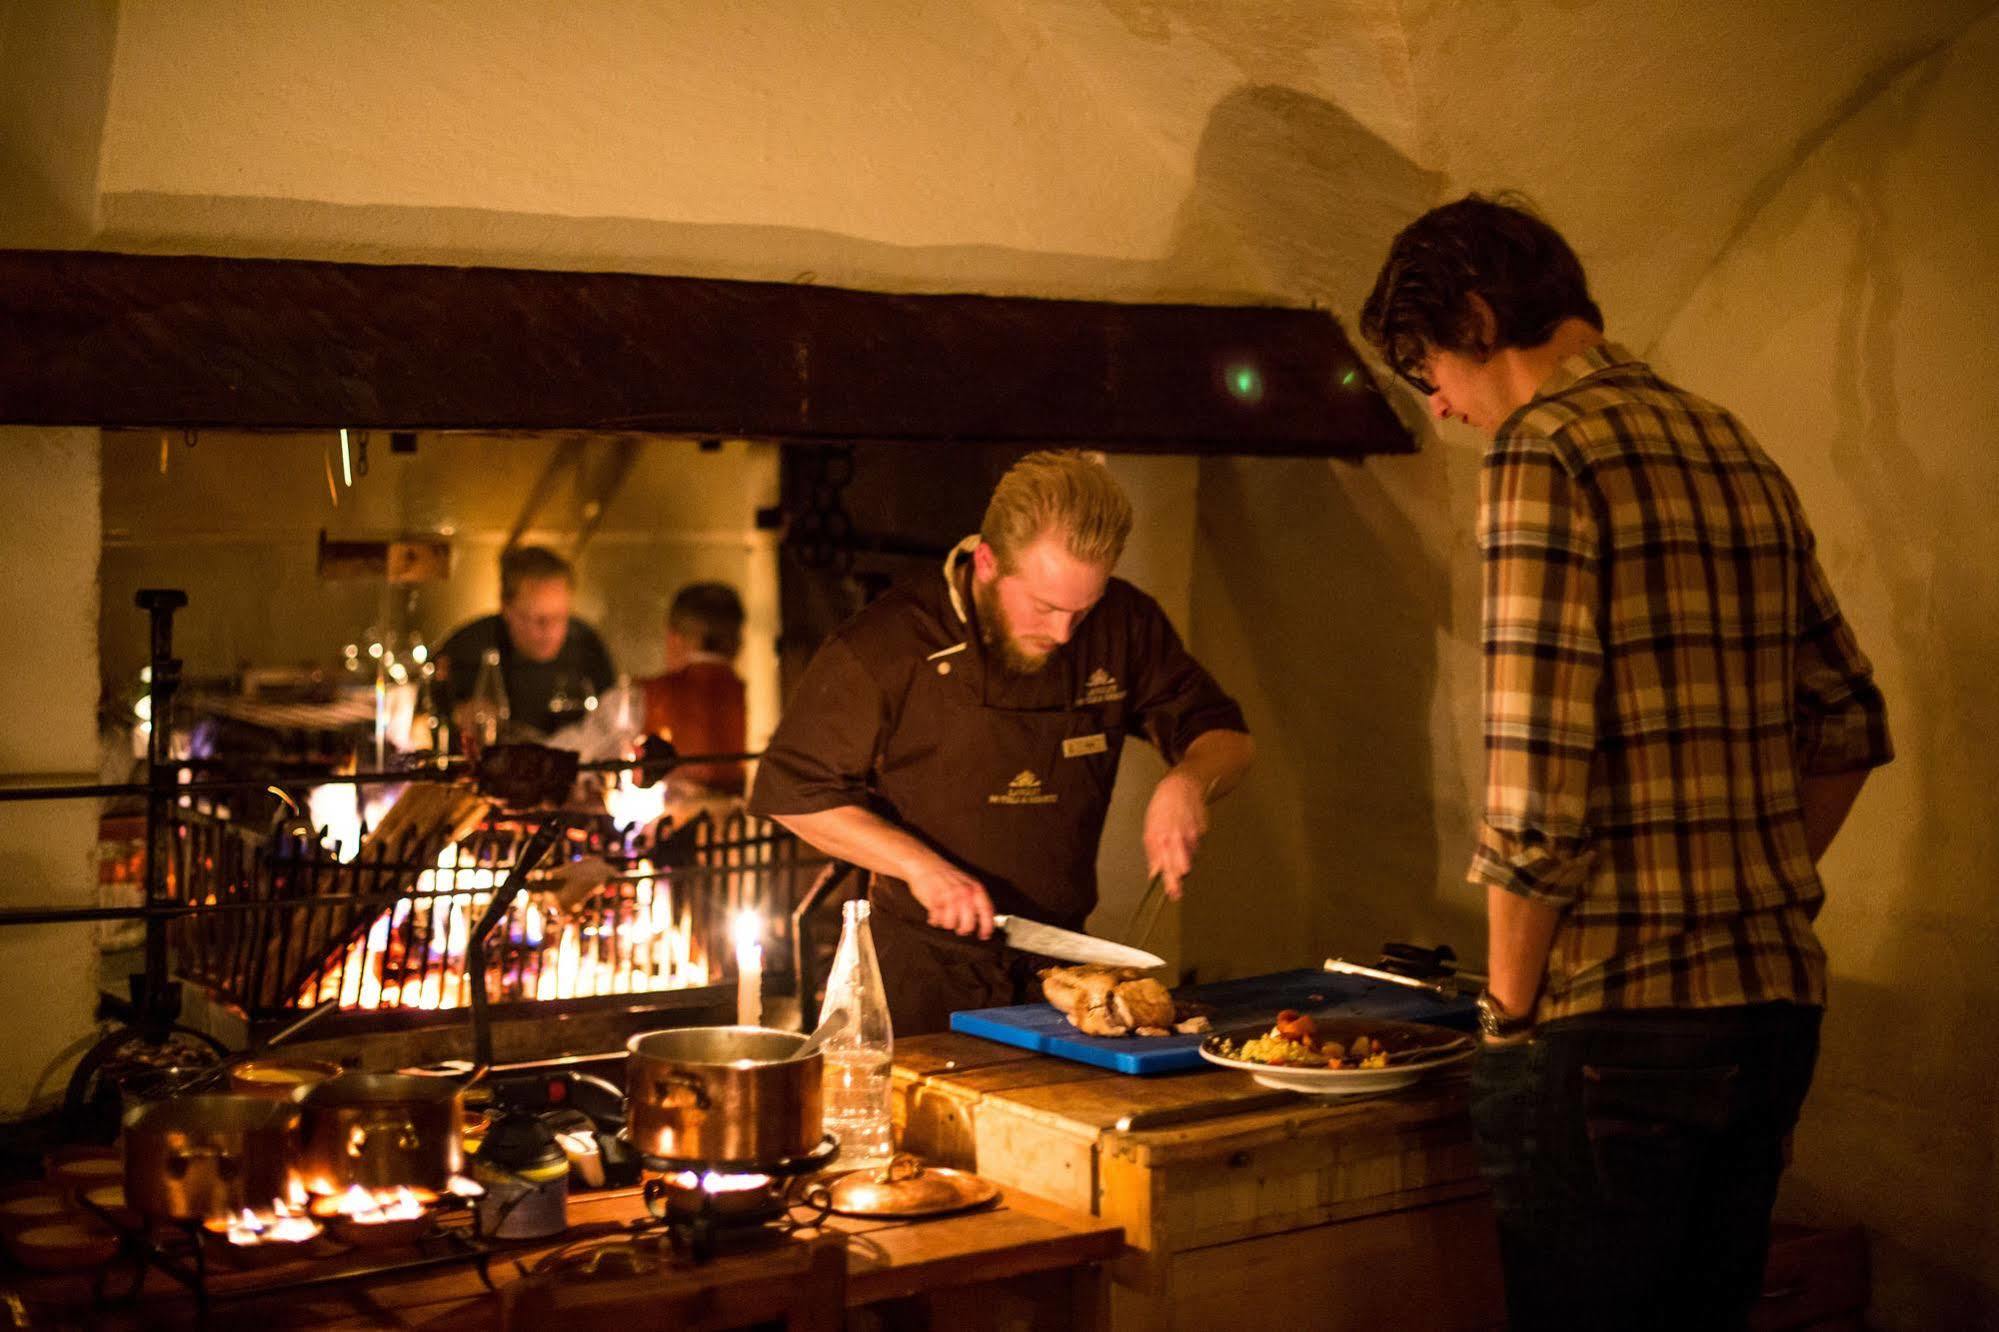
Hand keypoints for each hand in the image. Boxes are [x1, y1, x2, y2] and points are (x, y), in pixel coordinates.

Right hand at [905, 859, 995, 938]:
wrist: (924, 864)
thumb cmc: (945, 874)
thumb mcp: (967, 883)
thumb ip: (976, 899)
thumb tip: (983, 917)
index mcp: (975, 888)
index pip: (987, 912)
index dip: (987, 927)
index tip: (984, 935)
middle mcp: (963, 893)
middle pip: (968, 924)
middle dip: (963, 929)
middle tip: (959, 928)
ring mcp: (948, 897)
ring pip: (951, 924)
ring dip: (946, 923)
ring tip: (944, 916)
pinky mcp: (934, 900)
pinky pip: (936, 920)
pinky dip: (935, 920)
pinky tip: (934, 915)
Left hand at [1142, 769, 1208, 900]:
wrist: (1180, 786)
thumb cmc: (1161, 808)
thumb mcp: (1149, 829)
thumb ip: (1152, 852)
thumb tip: (1154, 873)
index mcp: (1162, 837)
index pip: (1167, 866)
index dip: (1171, 882)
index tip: (1173, 894)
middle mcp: (1178, 837)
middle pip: (1182, 866)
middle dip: (1179, 878)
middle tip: (1177, 891)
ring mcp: (1192, 834)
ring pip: (1191, 857)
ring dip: (1185, 857)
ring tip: (1178, 844)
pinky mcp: (1203, 830)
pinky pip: (1197, 845)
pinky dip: (1191, 844)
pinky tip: (1186, 832)